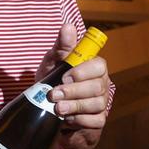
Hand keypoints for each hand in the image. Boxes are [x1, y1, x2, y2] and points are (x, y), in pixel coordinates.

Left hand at [37, 24, 111, 148]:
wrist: (47, 107)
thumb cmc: (53, 80)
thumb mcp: (53, 62)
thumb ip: (62, 47)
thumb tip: (68, 27)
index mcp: (94, 67)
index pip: (99, 66)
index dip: (83, 71)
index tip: (64, 76)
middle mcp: (101, 84)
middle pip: (97, 87)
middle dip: (73, 91)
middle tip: (54, 95)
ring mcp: (102, 103)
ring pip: (97, 104)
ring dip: (75, 107)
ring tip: (57, 108)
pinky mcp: (98, 120)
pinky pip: (96, 121)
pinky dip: (80, 120)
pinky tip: (66, 119)